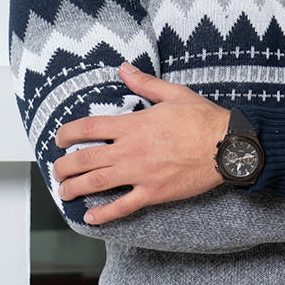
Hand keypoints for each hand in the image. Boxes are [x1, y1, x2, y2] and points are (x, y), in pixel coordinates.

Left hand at [53, 63, 228, 224]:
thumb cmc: (203, 119)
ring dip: (74, 188)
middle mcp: (130, 150)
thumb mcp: (173, 93)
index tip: (59, 140)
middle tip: (57, 170)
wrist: (227, 146)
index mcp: (133, 125)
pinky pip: (123, 206)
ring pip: (96, 183)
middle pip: (84, 159)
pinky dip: (104, 214)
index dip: (66, 134)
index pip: (87, 129)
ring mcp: (140, 173)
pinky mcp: (153, 192)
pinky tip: (90, 216)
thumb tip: (124, 68)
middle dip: (63, 166)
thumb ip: (144, 83)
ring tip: (64, 191)